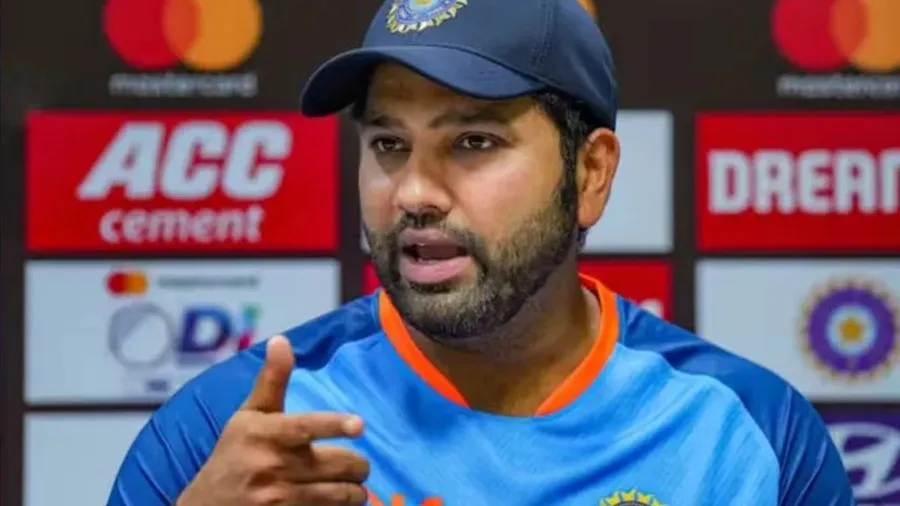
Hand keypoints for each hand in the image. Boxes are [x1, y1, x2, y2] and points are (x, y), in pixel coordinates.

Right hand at [176, 335, 368, 505]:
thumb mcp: (248, 416)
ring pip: (341, 494)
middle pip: (339, 464)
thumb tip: (282, 340)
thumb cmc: (232, 455)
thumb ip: (271, 380)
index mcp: (265, 433)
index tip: (359, 425)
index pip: (305, 427)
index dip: (334, 425)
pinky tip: (338, 505)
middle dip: (358, 466)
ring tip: (354, 487)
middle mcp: (273, 465)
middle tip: (358, 466)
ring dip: (355, 492)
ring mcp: (280, 498)